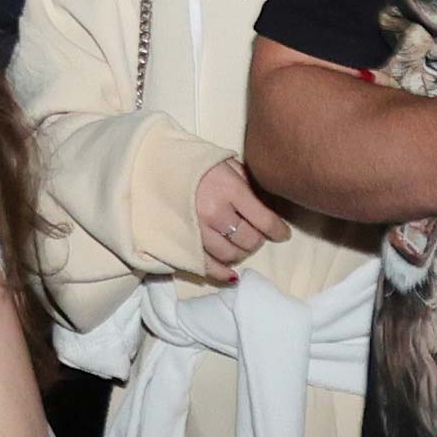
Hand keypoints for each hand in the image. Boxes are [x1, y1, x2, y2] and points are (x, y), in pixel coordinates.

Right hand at [193, 159, 292, 277]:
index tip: (283, 233)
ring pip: (230, 254)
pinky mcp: (182, 242)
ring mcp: (197, 230)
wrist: (153, 166)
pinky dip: (222, 272)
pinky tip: (232, 274)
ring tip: (242, 245)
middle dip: (258, 240)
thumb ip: (247, 182)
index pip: (264, 219)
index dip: (278, 230)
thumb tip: (269, 204)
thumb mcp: (225, 162)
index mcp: (229, 189)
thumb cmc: (193, 162)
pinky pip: (207, 266)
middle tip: (258, 235)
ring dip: (241, 253)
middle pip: (248, 240)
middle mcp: (214, 212)